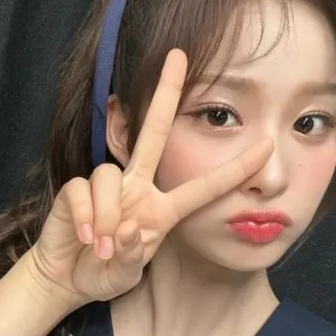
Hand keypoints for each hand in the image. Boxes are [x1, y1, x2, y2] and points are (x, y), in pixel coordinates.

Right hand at [28, 49, 273, 308]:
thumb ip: (133, 257)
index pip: (202, 187)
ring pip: (111, 176)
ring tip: (102, 247)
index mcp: (162, 211)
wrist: (69, 279)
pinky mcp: (75, 190)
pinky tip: (86, 237)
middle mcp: (137, 190)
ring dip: (109, 215)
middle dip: (164, 94)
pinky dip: (86, 216)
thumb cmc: (105, 273)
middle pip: (153, 134)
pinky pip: (83, 190)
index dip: (233, 169)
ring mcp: (108, 188)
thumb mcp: (127, 272)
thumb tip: (130, 228)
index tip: (266, 147)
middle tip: (177, 57)